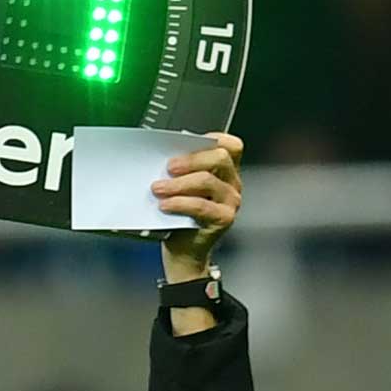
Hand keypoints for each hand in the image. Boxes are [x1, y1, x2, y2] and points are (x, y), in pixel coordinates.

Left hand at [152, 132, 243, 281]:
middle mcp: (231, 183)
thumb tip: (161, 154)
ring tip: (158, 189)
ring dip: (178, 184)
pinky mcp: (224, 218)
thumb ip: (180, 170)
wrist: (183, 252)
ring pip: (207, 181)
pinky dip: (180, 203)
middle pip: (220, 157)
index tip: (186, 142)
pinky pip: (202, 206)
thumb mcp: (180, 188)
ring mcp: (231, 201)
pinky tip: (165, 205)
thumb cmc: (179, 217)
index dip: (212, 139)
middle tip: (169, 167)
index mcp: (224, 171)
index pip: (230, 145)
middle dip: (190, 159)